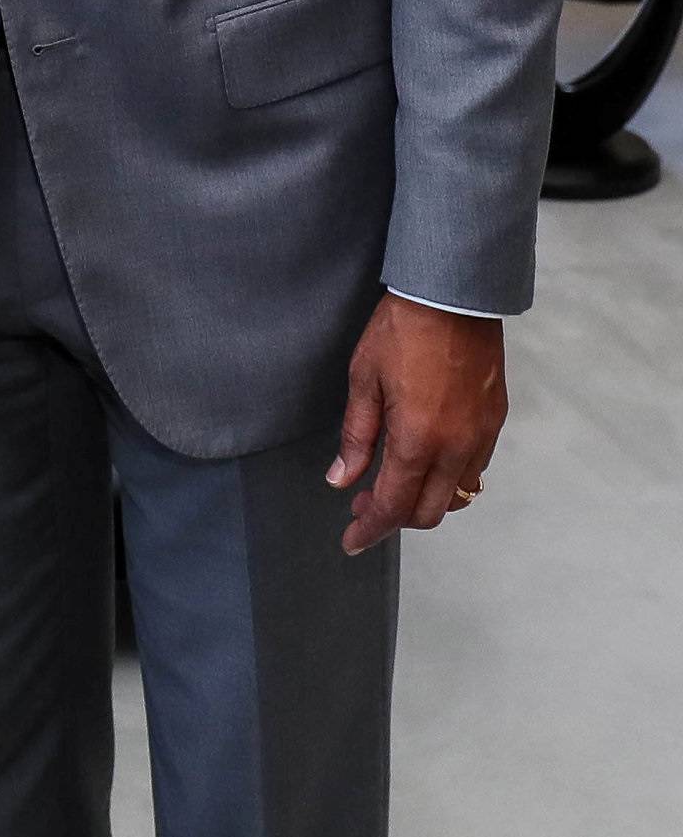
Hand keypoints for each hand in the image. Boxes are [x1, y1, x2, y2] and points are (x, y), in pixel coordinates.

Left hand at [327, 294, 505, 554]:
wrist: (453, 295)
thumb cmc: (402, 329)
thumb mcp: (364, 379)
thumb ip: (356, 436)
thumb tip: (342, 480)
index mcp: (418, 440)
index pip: (394, 506)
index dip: (370, 529)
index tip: (352, 541)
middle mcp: (456, 447)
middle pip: (429, 512)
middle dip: (396, 518)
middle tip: (364, 502)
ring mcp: (481, 436)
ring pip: (457, 495)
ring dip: (425, 500)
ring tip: (395, 480)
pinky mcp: (495, 420)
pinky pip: (475, 469)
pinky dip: (451, 478)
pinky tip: (428, 459)